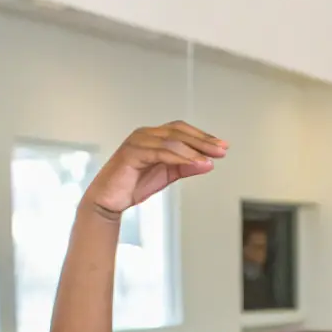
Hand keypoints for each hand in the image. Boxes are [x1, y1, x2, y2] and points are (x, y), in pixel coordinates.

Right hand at [84, 122, 225, 215]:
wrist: (108, 201)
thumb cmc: (134, 185)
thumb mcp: (166, 175)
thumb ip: (185, 167)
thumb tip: (208, 163)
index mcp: (153, 136)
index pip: (181, 130)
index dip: (203, 137)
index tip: (222, 146)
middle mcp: (145, 134)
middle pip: (179, 131)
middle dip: (203, 141)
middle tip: (222, 150)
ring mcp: (138, 141)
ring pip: (172, 140)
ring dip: (194, 150)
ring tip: (211, 159)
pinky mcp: (132, 153)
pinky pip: (161, 153)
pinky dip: (180, 158)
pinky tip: (195, 164)